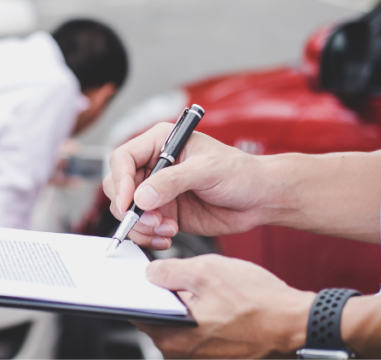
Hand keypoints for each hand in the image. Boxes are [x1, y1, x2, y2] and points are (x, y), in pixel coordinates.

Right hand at [104, 123, 283, 248]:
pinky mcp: (164, 214)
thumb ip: (174, 181)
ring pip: (128, 211)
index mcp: (160, 143)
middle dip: (131, 209)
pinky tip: (168, 237)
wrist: (260, 199)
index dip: (121, 181)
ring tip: (166, 231)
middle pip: (119, 187)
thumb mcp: (208, 170)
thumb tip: (142, 197)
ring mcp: (158, 192)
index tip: (130, 203)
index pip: (123, 159)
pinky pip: (143, 228)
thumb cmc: (241, 173)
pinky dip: (149, 237)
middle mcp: (155, 166)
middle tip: (153, 222)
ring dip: (141, 226)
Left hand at [136, 254, 312, 357]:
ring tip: (211, 290)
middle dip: (167, 295)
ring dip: (187, 304)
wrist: (293, 321)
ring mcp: (198, 357)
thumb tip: (150, 274)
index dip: (140, 289)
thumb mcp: (207, 270)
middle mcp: (181, 353)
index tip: (147, 276)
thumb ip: (170, 271)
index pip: (137, 312)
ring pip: (179, 322)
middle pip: (158, 317)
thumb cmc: (257, 300)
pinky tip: (220, 302)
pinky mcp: (214, 355)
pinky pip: (197, 331)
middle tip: (188, 278)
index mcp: (172, 336)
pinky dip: (202, 315)